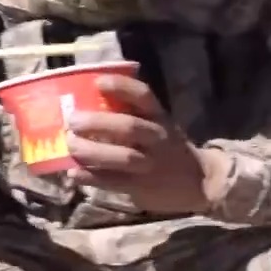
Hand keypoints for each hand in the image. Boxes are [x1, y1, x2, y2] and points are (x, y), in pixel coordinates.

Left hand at [63, 74, 223, 214]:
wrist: (200, 181)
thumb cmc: (168, 147)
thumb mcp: (159, 125)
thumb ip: (133, 115)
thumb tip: (87, 105)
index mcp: (160, 118)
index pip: (143, 97)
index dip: (121, 87)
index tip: (98, 82)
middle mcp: (157, 138)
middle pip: (129, 127)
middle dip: (98, 122)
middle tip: (73, 120)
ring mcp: (151, 164)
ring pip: (123, 156)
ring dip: (92, 151)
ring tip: (70, 145)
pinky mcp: (142, 187)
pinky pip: (114, 182)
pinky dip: (92, 177)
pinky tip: (73, 173)